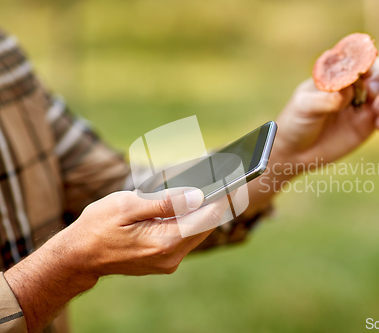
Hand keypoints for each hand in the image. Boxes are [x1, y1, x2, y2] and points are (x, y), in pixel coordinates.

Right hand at [4, 188, 228, 331]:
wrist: (79, 256)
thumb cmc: (98, 226)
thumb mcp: (127, 206)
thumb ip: (164, 202)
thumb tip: (198, 194)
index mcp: (164, 242)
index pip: (207, 217)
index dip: (222, 195)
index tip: (233, 177)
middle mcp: (172, 256)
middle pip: (207, 224)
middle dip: (217, 200)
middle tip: (226, 176)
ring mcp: (169, 261)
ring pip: (199, 230)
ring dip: (205, 209)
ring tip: (212, 185)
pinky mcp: (165, 260)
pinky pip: (187, 236)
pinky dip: (191, 219)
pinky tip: (192, 202)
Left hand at [273, 56, 378, 170]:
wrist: (295, 152)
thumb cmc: (295, 122)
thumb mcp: (305, 108)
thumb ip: (326, 99)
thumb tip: (348, 89)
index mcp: (336, 73)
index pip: (358, 57)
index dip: (367, 60)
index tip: (365, 72)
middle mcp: (353, 85)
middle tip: (373, 92)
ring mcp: (363, 103)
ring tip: (378, 112)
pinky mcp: (369, 123)